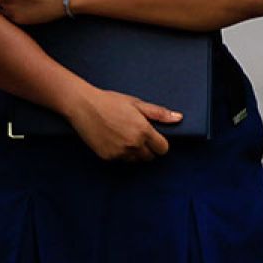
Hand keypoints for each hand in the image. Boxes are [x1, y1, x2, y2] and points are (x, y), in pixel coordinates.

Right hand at [63, 86, 181, 161]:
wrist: (83, 106)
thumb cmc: (110, 101)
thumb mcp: (136, 103)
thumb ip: (159, 113)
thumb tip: (179, 118)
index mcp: (143, 130)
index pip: (163, 149)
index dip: (160, 143)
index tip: (154, 137)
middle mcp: (133, 145)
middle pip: (150, 157)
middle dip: (148, 148)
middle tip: (138, 134)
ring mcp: (120, 153)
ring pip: (136, 160)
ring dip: (135, 152)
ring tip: (124, 135)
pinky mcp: (108, 157)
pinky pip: (121, 160)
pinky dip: (121, 153)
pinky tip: (113, 139)